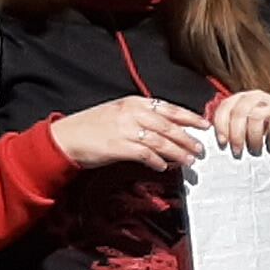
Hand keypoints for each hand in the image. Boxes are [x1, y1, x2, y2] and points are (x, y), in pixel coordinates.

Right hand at [48, 95, 206, 170]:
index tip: (204, 125)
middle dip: (188, 139)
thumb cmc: (91, 127)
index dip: (189, 117)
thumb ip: (141, 117)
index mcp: (133, 102)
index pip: (169, 108)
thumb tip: (166, 128)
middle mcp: (132, 113)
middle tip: (200, 149)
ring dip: (178, 153)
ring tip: (188, 162)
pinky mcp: (118, 146)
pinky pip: (146, 154)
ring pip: (161, 141)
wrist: (66, 137)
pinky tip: (164, 167)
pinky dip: (157, 161)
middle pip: (169, 126)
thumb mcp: (118, 113)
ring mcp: (125, 129)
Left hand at [207, 89, 269, 155]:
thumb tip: (215, 139)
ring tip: (256, 151)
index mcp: (241, 99)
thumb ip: (231, 129)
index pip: (225, 107)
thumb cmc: (266, 131)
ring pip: (256, 117)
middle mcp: (256, 97)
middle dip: (236, 136)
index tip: (222, 143)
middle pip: (239, 112)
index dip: (221, 126)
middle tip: (238, 152)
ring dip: (254, 139)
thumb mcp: (246, 128)